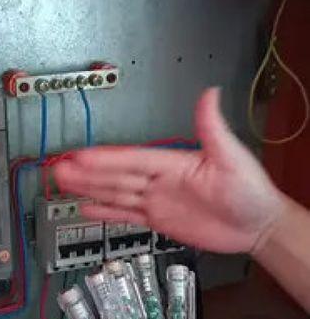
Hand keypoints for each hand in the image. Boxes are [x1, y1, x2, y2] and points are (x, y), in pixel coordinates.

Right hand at [55, 88, 284, 252]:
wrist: (257, 225)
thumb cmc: (250, 190)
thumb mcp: (231, 156)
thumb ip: (212, 128)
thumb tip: (209, 94)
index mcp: (172, 164)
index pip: (131, 160)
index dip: (105, 159)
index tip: (81, 155)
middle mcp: (160, 181)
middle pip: (115, 176)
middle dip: (87, 172)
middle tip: (60, 167)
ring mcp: (157, 201)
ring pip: (115, 193)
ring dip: (89, 188)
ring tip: (64, 182)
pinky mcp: (159, 220)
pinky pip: (127, 215)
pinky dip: (106, 212)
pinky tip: (88, 207)